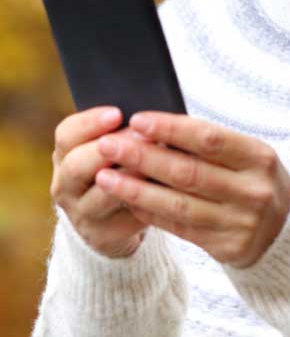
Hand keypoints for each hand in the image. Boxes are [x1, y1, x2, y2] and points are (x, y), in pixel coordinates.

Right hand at [51, 107, 149, 257]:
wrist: (110, 216)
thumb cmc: (117, 165)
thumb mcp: (110, 145)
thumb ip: (123, 130)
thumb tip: (150, 115)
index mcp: (65, 154)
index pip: (67, 134)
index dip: (91, 122)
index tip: (117, 113)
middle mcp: (65, 184)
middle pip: (76, 165)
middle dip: (109, 148)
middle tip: (142, 136)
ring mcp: (81, 213)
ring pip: (101, 196)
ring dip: (130, 178)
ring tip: (156, 162)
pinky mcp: (103, 235)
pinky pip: (125, 218)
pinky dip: (146, 203)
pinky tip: (166, 190)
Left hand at [94, 113, 289, 268]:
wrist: (288, 229)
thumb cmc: (255, 178)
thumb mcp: (247, 155)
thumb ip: (209, 145)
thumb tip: (154, 129)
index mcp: (260, 157)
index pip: (208, 138)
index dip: (171, 128)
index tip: (137, 120)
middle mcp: (253, 190)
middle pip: (188, 172)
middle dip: (143, 157)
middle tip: (109, 145)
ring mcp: (241, 222)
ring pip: (178, 204)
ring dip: (137, 189)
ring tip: (105, 177)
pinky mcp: (228, 248)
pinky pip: (180, 228)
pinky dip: (151, 213)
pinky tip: (128, 200)